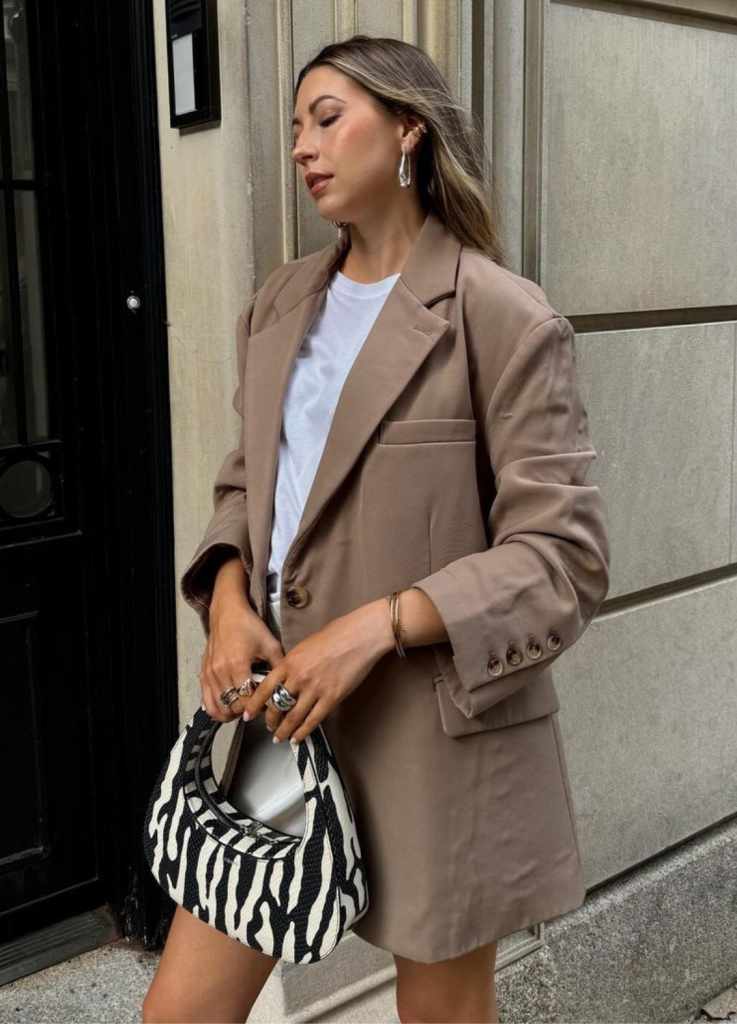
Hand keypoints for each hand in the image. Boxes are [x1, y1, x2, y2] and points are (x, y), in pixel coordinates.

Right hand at [199, 594, 284, 722]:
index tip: (266, 703)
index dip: (259, 706)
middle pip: (233, 706)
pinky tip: (228, 707)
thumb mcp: (270, 644)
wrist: (227, 614)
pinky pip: (207, 702)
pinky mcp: (204, 674)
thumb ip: (278, 666)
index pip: (247, 699)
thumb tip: (286, 685)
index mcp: (238, 664)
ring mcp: (210, 674)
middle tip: (257, 705)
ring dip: (232, 713)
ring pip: (218, 708)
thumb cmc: (248, 627)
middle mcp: (221, 672)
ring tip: (243, 709)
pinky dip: (217, 709)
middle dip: (247, 710)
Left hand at [240, 599, 392, 744]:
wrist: (360, 636)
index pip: (265, 688)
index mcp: (289, 662)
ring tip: (280, 738)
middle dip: (270, 720)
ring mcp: (315, 689)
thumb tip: (286, 679)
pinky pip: (313, 720)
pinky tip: (297, 738)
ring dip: (284, 731)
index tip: (249, 714)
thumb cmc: (337, 634)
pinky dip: (303, 732)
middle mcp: (298, 677)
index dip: (255, 705)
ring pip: (293, 717)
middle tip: (269, 727)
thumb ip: (293, 664)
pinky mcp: (331, 698)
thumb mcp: (305, 646)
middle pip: (277, 706)